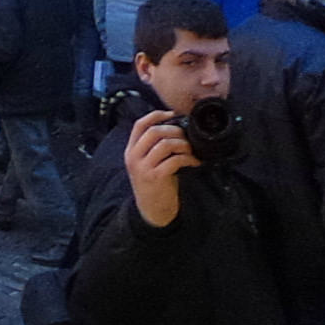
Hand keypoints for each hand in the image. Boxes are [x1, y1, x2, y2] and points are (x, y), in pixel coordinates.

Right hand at [122, 111, 196, 228]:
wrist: (152, 209)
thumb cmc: (156, 182)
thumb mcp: (148, 162)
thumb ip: (153, 146)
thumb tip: (175, 126)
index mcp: (131, 150)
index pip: (139, 125)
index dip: (156, 115)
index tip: (173, 114)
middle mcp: (134, 157)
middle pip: (154, 131)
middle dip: (175, 131)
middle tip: (187, 137)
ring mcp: (143, 167)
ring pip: (166, 144)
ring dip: (183, 144)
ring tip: (191, 151)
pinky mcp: (155, 177)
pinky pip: (175, 160)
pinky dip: (188, 158)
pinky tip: (194, 162)